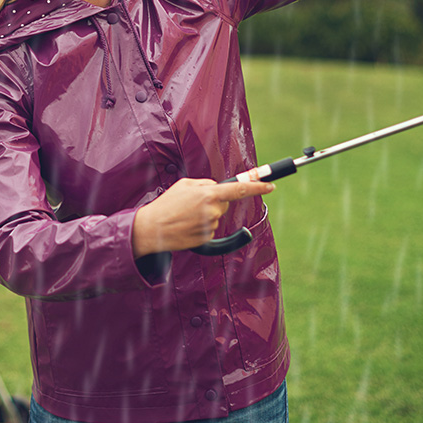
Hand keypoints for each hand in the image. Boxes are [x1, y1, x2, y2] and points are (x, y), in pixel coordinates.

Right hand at [132, 177, 273, 256]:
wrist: (153, 228)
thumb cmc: (167, 205)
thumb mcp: (184, 184)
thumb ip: (205, 184)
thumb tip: (217, 187)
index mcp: (209, 193)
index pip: (240, 189)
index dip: (258, 187)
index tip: (270, 186)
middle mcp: (213, 210)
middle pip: (225, 203)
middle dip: (215, 201)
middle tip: (193, 203)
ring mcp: (211, 226)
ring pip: (216, 216)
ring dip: (205, 215)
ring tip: (185, 215)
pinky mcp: (207, 238)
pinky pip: (210, 229)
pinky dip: (201, 226)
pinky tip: (187, 225)